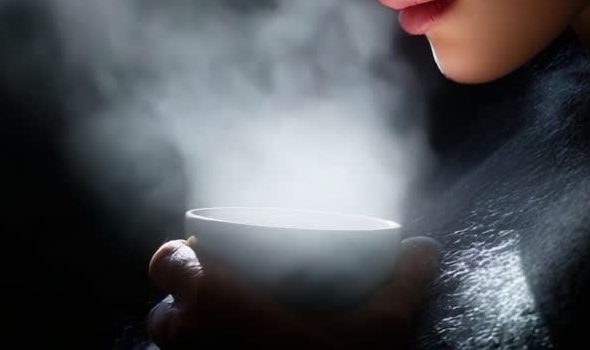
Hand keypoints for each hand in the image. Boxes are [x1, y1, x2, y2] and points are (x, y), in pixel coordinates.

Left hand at [146, 235, 441, 348]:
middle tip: (230, 304)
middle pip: (164, 312)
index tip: (211, 260)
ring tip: (232, 341)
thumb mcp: (382, 326)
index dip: (181, 257)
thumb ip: (404, 280)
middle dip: (187, 308)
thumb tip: (425, 249)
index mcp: (210, 299)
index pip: (166, 262)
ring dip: (194, 344)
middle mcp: (186, 339)